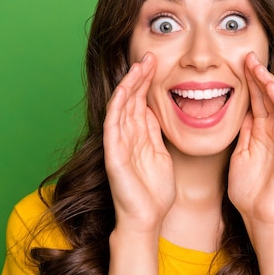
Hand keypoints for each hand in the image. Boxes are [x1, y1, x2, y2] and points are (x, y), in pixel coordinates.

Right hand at [103, 52, 175, 233]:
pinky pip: (113, 125)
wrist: (146, 218)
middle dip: (139, 77)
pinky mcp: (114, 154)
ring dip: (129, 85)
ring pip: (121, 107)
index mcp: (137, 136)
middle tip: (149, 56)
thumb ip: (153, 133)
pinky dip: (118, 106)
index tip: (156, 63)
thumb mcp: (160, 154)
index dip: (146, 82)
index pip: (139, 101)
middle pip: (130, 99)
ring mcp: (118, 144)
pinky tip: (124, 90)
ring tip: (140, 66)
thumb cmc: (154, 191)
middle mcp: (125, 136)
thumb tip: (151, 110)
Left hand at [228, 52, 273, 227]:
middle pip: (266, 96)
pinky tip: (268, 84)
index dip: (247, 81)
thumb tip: (237, 112)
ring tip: (256, 63)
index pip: (255, 100)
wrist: (261, 216)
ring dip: (267, 81)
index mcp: (261, 132)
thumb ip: (242, 134)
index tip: (236, 63)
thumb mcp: (239, 155)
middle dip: (257, 74)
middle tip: (246, 54)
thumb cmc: (249, 192)